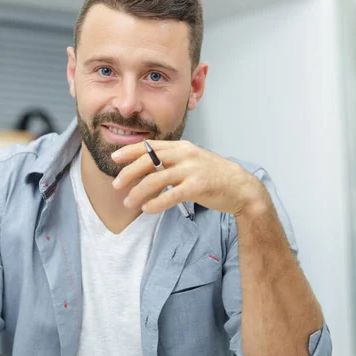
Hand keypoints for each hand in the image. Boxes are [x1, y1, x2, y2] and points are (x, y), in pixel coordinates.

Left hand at [111, 140, 266, 215]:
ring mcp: (192, 170)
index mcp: (182, 147)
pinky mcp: (198, 187)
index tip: (114, 157)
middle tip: (116, 184)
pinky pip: (171, 195)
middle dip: (129, 172)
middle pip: (149, 161)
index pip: (150, 146)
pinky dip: (156, 202)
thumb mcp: (191, 161)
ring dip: (139, 191)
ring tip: (128, 201)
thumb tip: (144, 167)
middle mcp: (185, 155)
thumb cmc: (212, 175)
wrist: (240, 187)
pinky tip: (147, 209)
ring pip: (156, 179)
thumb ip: (170, 161)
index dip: (130, 151)